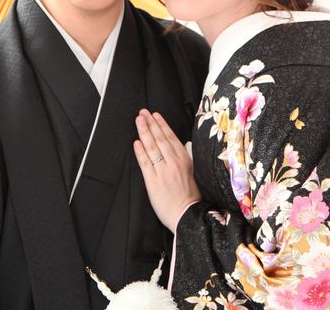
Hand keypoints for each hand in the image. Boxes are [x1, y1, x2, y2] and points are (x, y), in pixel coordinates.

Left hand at [134, 109, 201, 231]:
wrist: (187, 216)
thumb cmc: (190, 196)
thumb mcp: (192, 172)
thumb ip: (184, 158)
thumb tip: (179, 145)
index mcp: (184, 160)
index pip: (171, 138)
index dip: (162, 125)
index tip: (155, 115)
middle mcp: (174, 163)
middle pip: (160, 139)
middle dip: (150, 124)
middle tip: (142, 113)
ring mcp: (163, 171)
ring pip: (152, 148)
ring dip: (145, 132)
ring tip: (138, 121)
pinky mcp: (154, 182)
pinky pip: (146, 163)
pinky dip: (140, 152)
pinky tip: (136, 142)